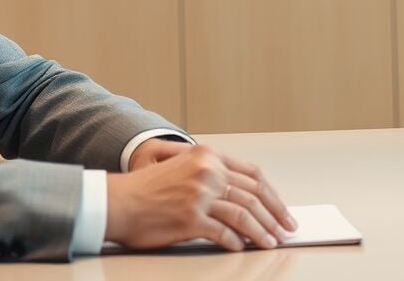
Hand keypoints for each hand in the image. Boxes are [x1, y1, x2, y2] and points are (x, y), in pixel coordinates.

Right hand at [105, 144, 297, 250]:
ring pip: (244, 214)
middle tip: (285, 229)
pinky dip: (237, 241)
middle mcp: (206, 171)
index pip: (253, 174)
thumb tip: (245, 196)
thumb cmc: (147, 189)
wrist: (117, 202)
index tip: (282, 210)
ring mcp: (199, 194)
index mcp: (207, 155)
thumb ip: (212, 174)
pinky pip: (224, 232)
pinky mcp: (191, 218)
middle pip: (254, 194)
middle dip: (274, 215)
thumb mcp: (183, 168)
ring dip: (261, 231)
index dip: (273, 195)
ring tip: (270, 242)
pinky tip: (242, 246)